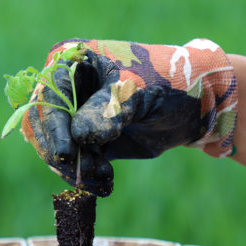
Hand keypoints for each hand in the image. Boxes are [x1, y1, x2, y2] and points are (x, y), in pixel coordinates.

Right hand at [21, 39, 236, 196]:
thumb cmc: (170, 80)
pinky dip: (87, 176)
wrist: (200, 102)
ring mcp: (77, 116)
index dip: (52, 127)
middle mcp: (68, 89)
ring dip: (76, 168)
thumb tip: (79, 137)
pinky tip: (105, 183)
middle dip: (62, 153)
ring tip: (102, 177)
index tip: (66, 153)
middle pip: (45, 127)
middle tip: (86, 171)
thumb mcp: (139, 90)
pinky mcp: (90, 141)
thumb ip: (108, 109)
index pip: (49, 97)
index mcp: (73, 62)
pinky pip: (77, 162)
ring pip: (58, 149)